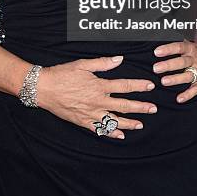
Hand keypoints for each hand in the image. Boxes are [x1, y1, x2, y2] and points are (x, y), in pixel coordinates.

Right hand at [36, 55, 157, 139]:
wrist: (43, 88)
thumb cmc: (62, 74)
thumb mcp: (83, 64)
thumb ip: (103, 63)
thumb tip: (120, 59)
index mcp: (99, 85)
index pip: (124, 86)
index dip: (138, 86)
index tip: (150, 86)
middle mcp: (97, 101)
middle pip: (123, 105)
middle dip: (140, 107)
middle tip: (153, 109)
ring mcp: (90, 113)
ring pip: (114, 120)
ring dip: (129, 123)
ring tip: (141, 124)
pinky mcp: (82, 121)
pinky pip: (100, 129)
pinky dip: (111, 133)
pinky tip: (120, 135)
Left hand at [152, 39, 196, 102]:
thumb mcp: (189, 45)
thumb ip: (177, 42)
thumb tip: (160, 34)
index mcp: (191, 49)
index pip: (179, 47)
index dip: (168, 49)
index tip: (156, 52)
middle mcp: (195, 60)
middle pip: (182, 62)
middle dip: (169, 65)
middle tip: (155, 68)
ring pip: (187, 76)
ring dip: (176, 79)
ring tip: (163, 81)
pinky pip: (195, 90)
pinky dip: (188, 95)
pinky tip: (179, 99)